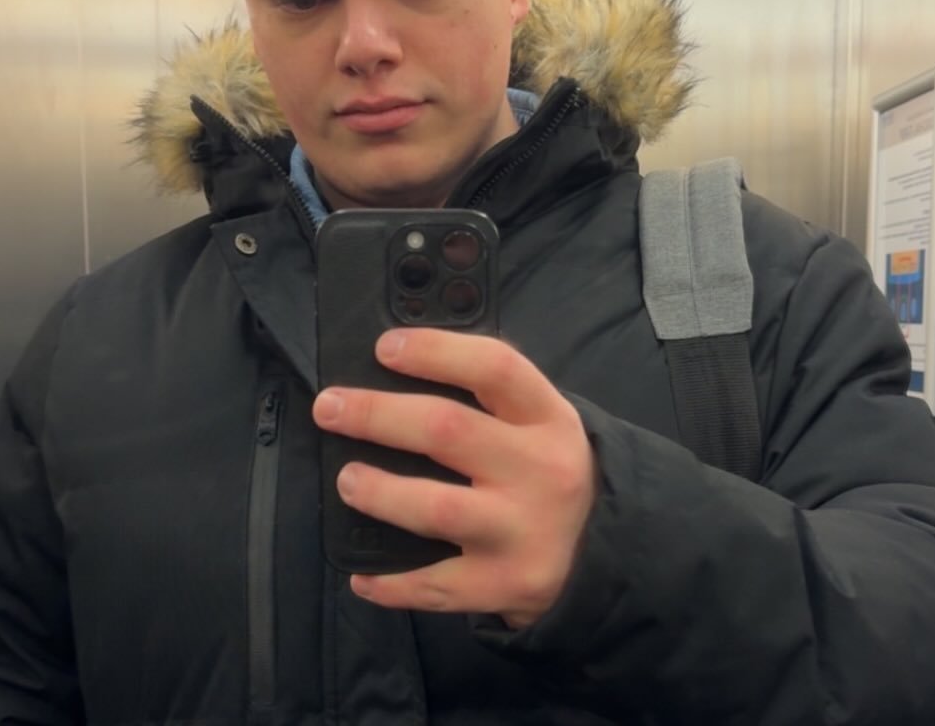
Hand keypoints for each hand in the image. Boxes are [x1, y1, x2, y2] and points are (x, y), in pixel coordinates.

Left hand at [312, 328, 595, 628]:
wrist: (604, 548)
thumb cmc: (545, 464)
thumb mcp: (536, 419)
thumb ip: (483, 393)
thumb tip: (394, 363)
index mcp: (547, 416)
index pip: (494, 367)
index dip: (435, 352)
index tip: (384, 347)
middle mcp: (541, 470)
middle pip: (448, 430)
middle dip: (377, 415)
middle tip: (329, 407)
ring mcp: (523, 531)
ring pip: (437, 509)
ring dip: (381, 492)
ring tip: (346, 480)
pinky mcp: (507, 585)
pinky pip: (436, 587)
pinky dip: (391, 583)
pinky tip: (360, 574)